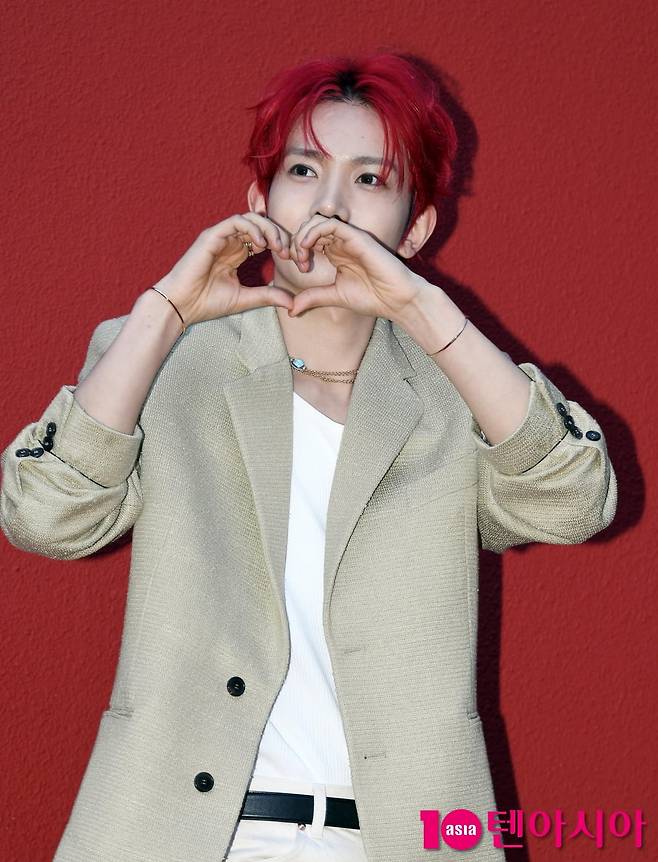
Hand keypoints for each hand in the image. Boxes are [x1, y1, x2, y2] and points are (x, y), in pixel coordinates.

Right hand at [152, 213, 294, 325]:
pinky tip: (262, 244)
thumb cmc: (207, 302)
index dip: (283, 246)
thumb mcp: (245, 298)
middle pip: (262, 225)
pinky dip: (252, 228)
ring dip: (269, 229)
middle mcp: (231, 241)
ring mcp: (220, 236)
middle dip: (280, 235)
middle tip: (289, 253)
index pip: (266, 238)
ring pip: (251, 219)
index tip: (295, 262)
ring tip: (278, 247)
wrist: (182, 305)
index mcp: (238, 253)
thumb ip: (268, 296)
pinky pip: (236, 221)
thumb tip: (293, 303)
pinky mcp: (211, 235)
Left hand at [286, 215, 423, 320]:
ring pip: (317, 221)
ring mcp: (348, 238)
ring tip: (301, 254)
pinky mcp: (356, 236)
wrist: (397, 300)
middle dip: (296, 241)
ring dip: (303, 235)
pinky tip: (307, 247)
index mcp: (336, 253)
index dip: (297, 249)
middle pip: (310, 227)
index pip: (309, 239)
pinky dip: (314, 231)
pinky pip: (330, 223)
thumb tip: (290, 310)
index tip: (297, 266)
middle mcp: (341, 242)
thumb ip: (313, 297)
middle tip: (296, 260)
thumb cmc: (372, 297)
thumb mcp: (334, 296)